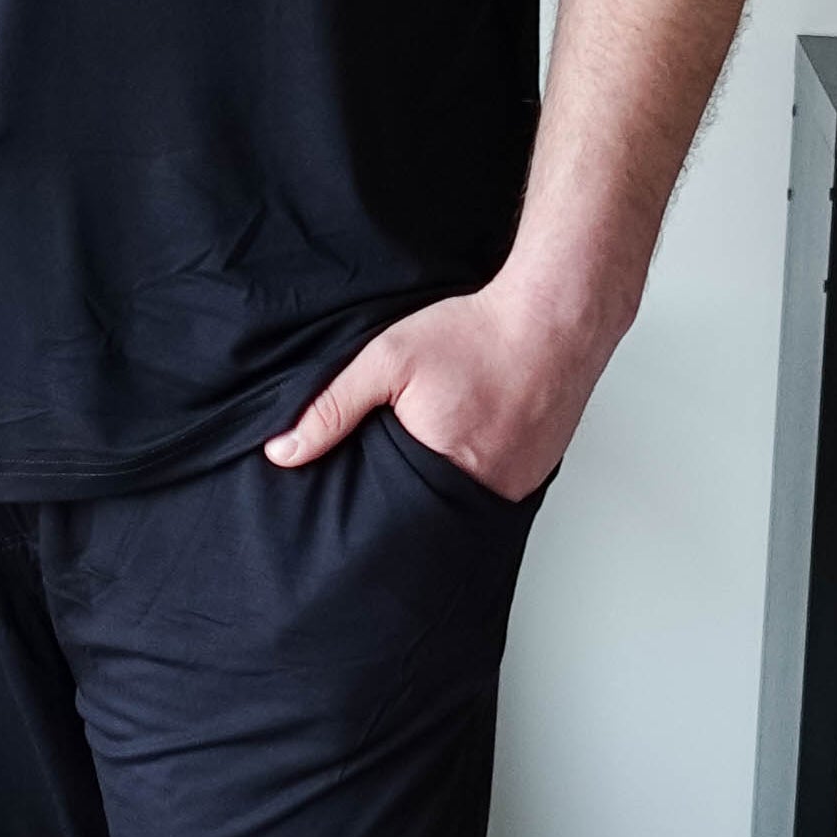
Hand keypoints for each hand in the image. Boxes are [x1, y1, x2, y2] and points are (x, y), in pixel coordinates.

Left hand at [261, 279, 605, 503]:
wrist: (555, 317)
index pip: (388, 519)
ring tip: (424, 464)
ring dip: (438, 493)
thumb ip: (331, 405)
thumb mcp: (387, 358)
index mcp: (442, 470)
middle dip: (401, 507)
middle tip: (386, 480)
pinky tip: (464, 450)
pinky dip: (473, 477)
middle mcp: (485, 491)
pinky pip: (492, 493)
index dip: (368, 513)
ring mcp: (516, 488)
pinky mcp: (535, 477)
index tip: (351, 505)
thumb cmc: (475, 334)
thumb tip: (281, 452)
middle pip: (425, 519)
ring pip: (460, 509)